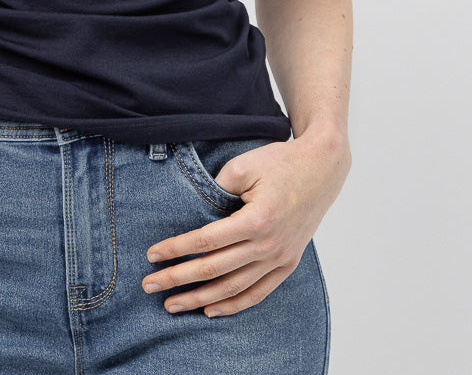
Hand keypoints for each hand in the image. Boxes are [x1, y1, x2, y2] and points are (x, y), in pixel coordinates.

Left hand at [142, 126, 350, 316]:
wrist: (322, 168)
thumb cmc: (281, 162)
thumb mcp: (244, 165)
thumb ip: (217, 187)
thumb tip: (194, 211)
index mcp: (256, 220)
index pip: (205, 242)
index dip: (175, 250)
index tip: (151, 255)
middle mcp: (268, 245)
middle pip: (214, 270)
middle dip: (178, 279)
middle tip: (149, 286)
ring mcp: (280, 258)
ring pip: (233, 288)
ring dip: (200, 298)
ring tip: (172, 304)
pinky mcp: (288, 263)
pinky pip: (258, 293)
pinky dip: (234, 304)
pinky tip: (210, 309)